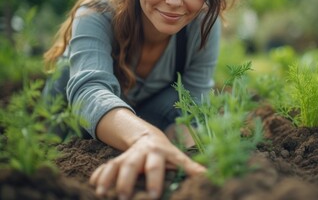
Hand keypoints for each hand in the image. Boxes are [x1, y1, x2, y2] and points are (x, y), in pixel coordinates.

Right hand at [89, 128, 205, 198]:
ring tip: (102, 194)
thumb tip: (210, 176)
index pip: (156, 166)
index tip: (153, 195)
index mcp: (158, 153)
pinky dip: (98, 175)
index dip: (154, 179)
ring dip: (107, 178)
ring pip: (114, 165)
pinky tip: (93, 186)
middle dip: (126, 181)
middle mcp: (140, 153)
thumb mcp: (178, 158)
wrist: (147, 137)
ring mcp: (125, 156)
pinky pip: (104, 166)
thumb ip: (191, 168)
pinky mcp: (114, 160)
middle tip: (123, 198)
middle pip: (131, 165)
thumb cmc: (166, 153)